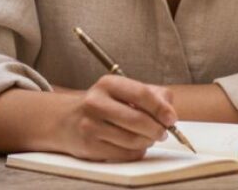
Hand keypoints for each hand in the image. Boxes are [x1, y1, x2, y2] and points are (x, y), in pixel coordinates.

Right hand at [58, 75, 176, 161]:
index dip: (160, 108)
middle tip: (163, 132)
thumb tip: (169, 112)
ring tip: (149, 137)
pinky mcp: (89, 146)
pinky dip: (137, 151)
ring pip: (133, 140)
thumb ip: (152, 95)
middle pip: (138, 120)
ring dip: (148, 141)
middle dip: (157, 129)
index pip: (141, 94)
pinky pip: (124, 154)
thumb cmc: (104, 105)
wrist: (66, 120)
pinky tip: (135, 145)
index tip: (171, 118)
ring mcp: (90, 125)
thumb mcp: (124, 91)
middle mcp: (96, 102)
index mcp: (108, 84)